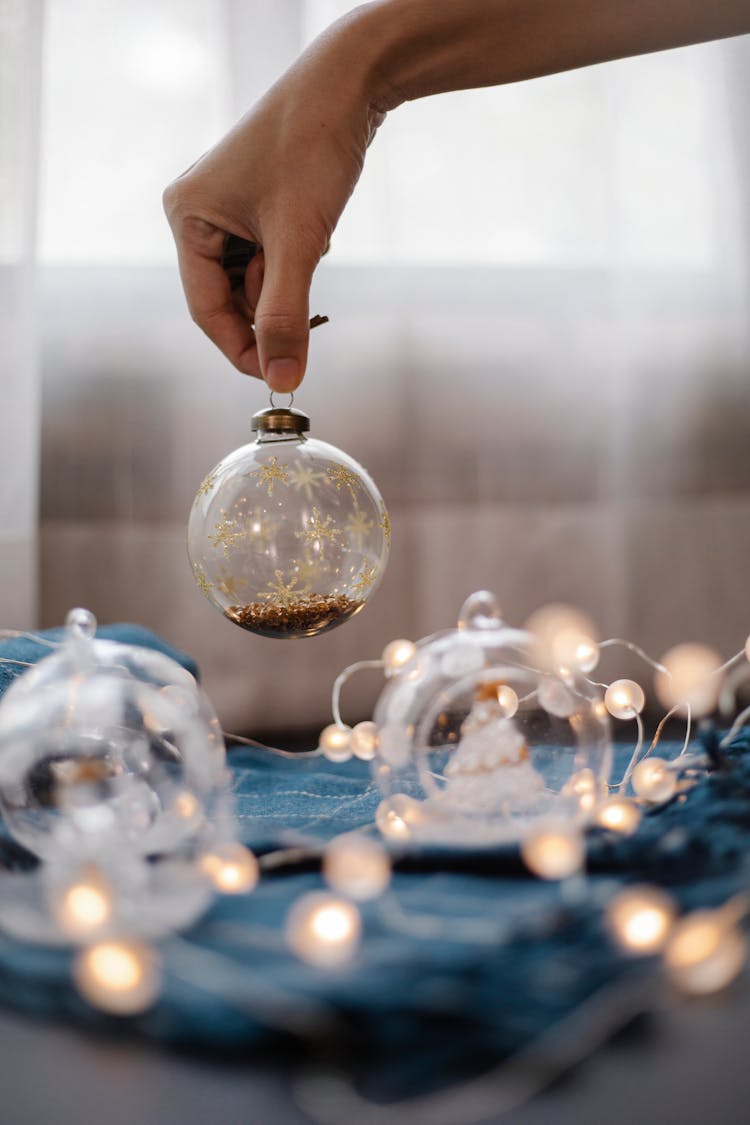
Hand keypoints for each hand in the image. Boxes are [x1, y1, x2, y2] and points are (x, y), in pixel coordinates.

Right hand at [163, 25, 384, 392]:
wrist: (349, 84)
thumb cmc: (312, 149)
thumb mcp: (298, 243)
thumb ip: (286, 316)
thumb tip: (282, 380)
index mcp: (187, 217)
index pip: (205, 310)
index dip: (242, 348)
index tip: (279, 376)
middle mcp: (198, 214)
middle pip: (230, 298)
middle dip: (272, 302)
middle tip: (307, 289)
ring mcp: (227, 209)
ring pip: (256, 281)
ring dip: (289, 278)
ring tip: (310, 236)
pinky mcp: (257, 206)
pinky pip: (272, 257)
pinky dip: (296, 257)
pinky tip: (313, 225)